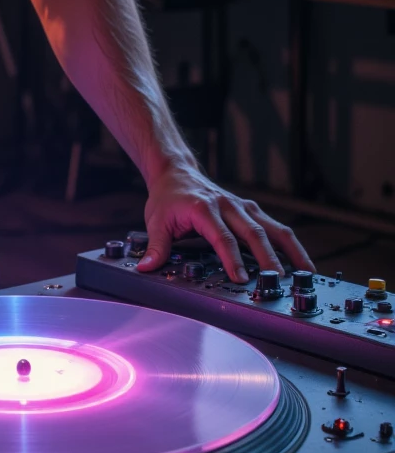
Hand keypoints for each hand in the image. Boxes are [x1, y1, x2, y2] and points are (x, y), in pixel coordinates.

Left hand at [139, 161, 314, 282]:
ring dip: (290, 250)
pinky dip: (288, 244)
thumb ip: (155, 246)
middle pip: (254, 233)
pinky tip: (299, 261)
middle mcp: (228, 206)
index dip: (231, 258)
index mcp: (204, 208)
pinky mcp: (250, 210)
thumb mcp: (156, 221)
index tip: (240, 278)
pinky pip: (274, 226)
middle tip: (279, 280)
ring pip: (272, 228)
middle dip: (268, 258)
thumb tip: (147, 268)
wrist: (176, 172)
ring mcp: (242, 207)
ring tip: (306, 272)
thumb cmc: (168, 198)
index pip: (222, 237)